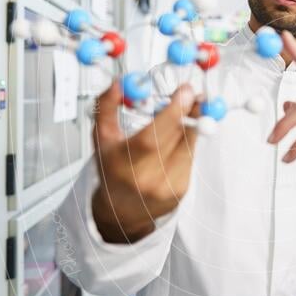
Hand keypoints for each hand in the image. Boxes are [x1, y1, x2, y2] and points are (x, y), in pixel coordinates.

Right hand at [91, 81, 197, 242]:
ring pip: (189, 145)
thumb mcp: (102, 138)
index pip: (153, 136)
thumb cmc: (112, 170)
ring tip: (184, 115)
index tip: (185, 92)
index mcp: (125, 163)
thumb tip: (118, 84)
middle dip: (189, 112)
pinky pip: (191, 157)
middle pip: (178, 138)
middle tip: (193, 95)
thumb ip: (107, 107)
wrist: (122, 211)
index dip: (173, 112)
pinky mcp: (182, 189)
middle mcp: (147, 178)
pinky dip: (187, 143)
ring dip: (191, 126)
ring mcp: (167, 186)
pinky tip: (176, 141)